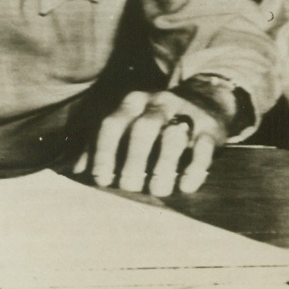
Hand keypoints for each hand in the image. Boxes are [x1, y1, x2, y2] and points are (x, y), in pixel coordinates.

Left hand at [74, 82, 238, 196]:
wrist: (207, 98)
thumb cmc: (156, 121)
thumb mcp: (129, 121)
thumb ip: (101, 143)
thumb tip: (77, 170)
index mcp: (133, 102)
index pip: (112, 124)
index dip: (103, 153)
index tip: (102, 179)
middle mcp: (159, 103)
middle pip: (142, 130)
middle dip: (133, 161)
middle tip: (129, 186)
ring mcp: (187, 114)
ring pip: (173, 137)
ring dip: (163, 166)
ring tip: (158, 189)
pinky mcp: (211, 129)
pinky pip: (203, 149)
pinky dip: (194, 170)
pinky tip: (185, 187)